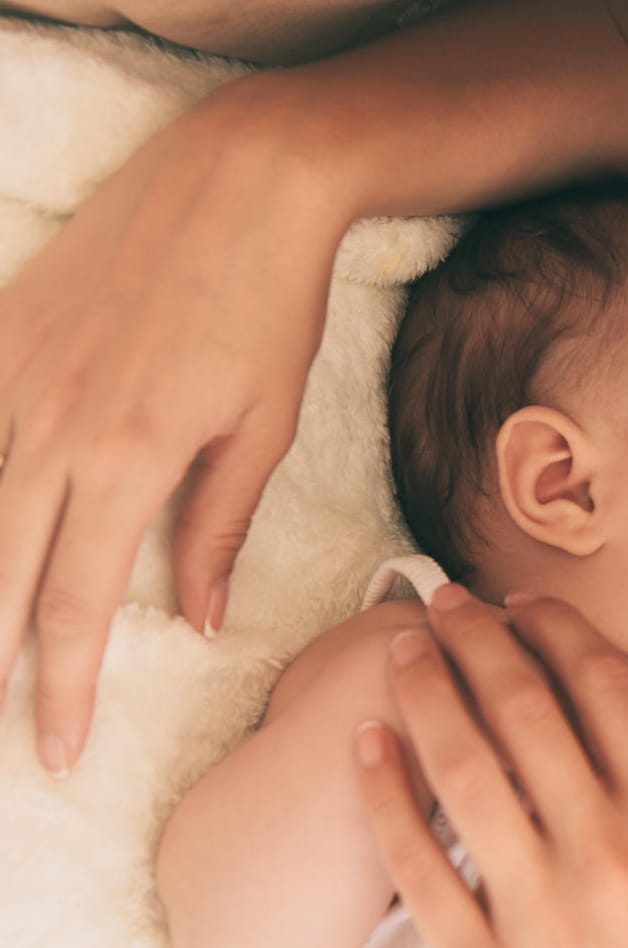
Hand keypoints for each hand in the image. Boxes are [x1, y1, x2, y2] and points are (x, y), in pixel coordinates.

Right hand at [0, 93, 346, 774]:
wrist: (239, 183)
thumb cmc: (269, 309)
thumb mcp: (263, 428)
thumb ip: (218, 528)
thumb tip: (197, 619)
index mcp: (128, 458)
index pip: (78, 603)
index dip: (62, 686)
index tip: (57, 751)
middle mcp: (52, 424)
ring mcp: (14, 374)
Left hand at [353, 585, 627, 947]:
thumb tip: (575, 692)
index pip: (605, 688)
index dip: (555, 628)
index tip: (522, 602)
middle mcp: (611, 853)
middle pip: (527, 710)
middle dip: (477, 639)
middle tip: (444, 603)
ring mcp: (542, 912)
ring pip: (467, 771)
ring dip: (428, 695)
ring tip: (405, 653)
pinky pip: (418, 864)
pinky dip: (385, 794)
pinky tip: (368, 745)